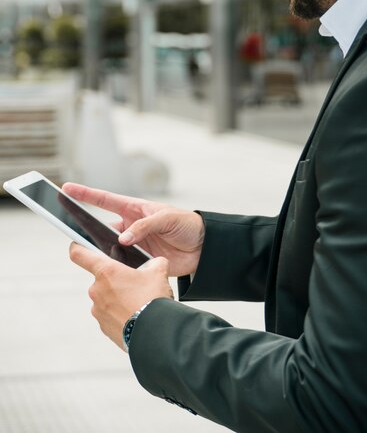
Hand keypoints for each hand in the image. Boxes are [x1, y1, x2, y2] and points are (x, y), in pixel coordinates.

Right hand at [62, 183, 204, 276]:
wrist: (205, 249)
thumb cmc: (188, 225)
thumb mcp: (168, 218)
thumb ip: (145, 226)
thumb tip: (123, 238)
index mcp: (135, 209)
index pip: (105, 200)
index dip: (85, 195)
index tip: (66, 189)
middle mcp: (130, 226)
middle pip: (101, 228)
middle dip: (87, 230)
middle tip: (73, 233)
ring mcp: (134, 244)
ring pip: (109, 249)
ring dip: (103, 252)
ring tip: (95, 255)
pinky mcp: (139, 261)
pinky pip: (122, 265)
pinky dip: (116, 267)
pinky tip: (114, 270)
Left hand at [69, 242, 172, 349]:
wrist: (154, 333)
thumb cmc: (152, 300)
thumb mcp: (158, 273)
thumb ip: (155, 262)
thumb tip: (156, 263)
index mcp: (106, 271)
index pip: (79, 254)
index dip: (77, 246)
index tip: (78, 244)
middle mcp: (96, 289)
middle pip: (102, 278)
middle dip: (116, 279)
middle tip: (134, 284)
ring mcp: (98, 310)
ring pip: (107, 297)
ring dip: (118, 297)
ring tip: (138, 302)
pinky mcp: (103, 326)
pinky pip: (109, 314)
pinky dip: (120, 313)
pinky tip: (135, 315)